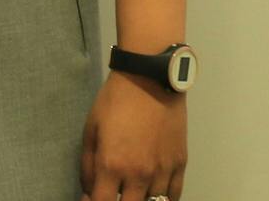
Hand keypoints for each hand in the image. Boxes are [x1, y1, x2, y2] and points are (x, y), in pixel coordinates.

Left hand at [82, 71, 186, 200]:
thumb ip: (87, 165)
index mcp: (112, 165)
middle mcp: (139, 174)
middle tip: (112, 191)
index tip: (91, 198)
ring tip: (131, 190)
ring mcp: (162, 171)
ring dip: (140, 199)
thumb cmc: (115, 102)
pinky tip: (153, 193)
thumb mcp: (90, 130)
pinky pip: (174, 195)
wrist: (149, 80)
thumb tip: (89, 190)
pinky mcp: (180, 164)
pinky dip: (164, 199)